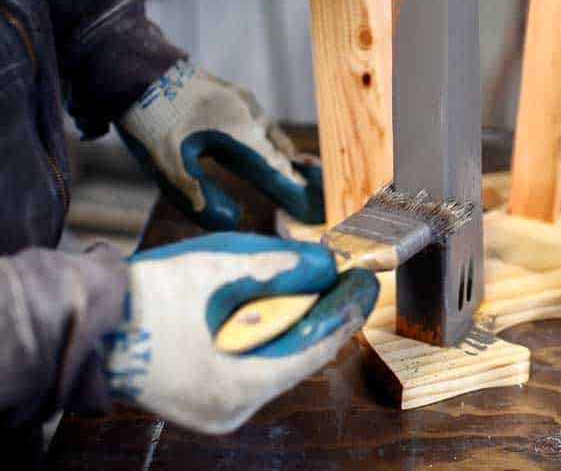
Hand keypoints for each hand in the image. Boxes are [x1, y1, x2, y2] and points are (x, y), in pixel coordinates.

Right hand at [102, 233, 377, 434]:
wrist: (84, 323)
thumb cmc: (146, 298)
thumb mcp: (219, 269)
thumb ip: (277, 266)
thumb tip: (324, 263)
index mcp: (239, 385)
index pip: (313, 349)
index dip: (345, 312)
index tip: (366, 282)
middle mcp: (232, 408)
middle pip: (298, 356)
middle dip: (324, 314)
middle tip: (350, 279)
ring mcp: (216, 408)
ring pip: (276, 361)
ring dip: (298, 322)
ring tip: (322, 284)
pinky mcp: (203, 396)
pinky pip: (251, 364)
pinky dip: (270, 334)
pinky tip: (283, 305)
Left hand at [117, 61, 323, 229]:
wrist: (134, 66)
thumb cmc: (150, 116)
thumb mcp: (166, 162)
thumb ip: (196, 192)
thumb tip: (229, 221)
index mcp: (241, 130)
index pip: (278, 166)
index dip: (293, 187)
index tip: (309, 206)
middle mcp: (251, 113)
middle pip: (280, 150)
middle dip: (291, 173)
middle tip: (303, 194)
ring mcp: (244, 99)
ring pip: (271, 133)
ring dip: (279, 155)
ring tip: (288, 174)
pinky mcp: (233, 93)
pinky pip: (259, 121)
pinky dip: (266, 140)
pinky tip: (259, 148)